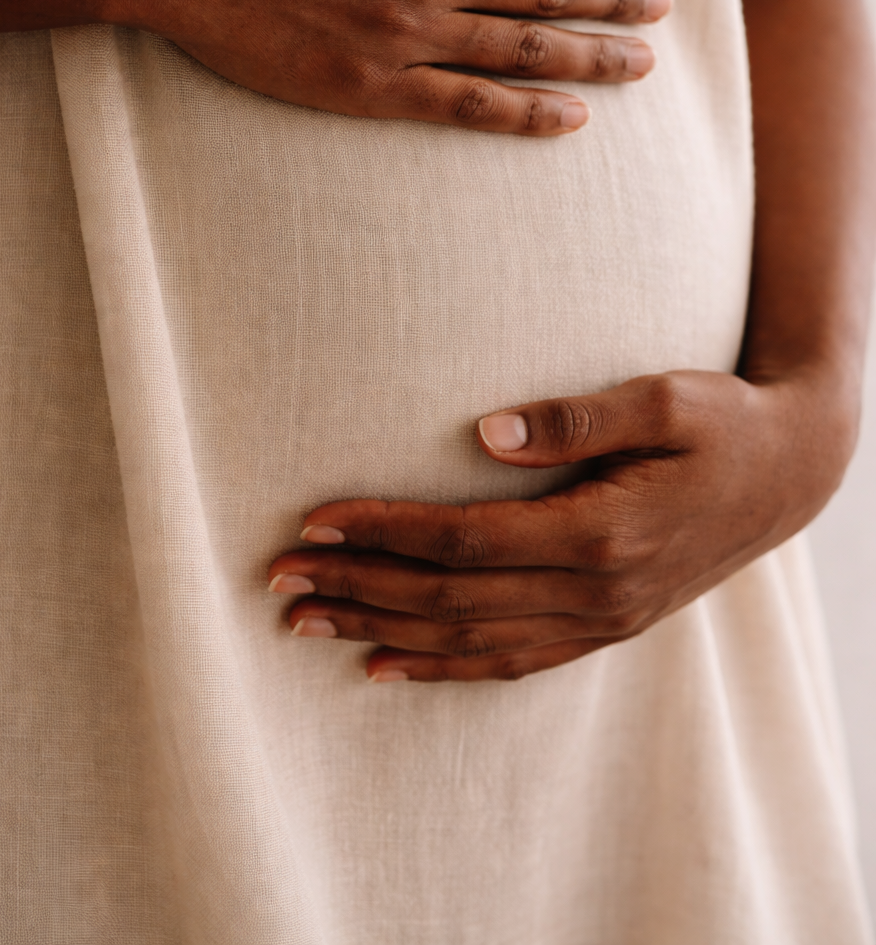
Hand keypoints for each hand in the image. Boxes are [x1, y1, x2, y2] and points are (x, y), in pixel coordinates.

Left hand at [267, 368, 853, 680]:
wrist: (792, 473)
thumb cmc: (724, 423)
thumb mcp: (663, 399)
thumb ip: (574, 418)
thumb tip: (483, 430)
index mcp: (599, 533)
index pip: (463, 541)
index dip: (383, 532)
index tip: (313, 519)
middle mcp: (593, 593)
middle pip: (450, 601)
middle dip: (358, 587)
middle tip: (278, 581)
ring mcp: (600, 621)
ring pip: (469, 642)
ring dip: (382, 631)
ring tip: (307, 624)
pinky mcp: (604, 627)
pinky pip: (510, 663)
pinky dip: (443, 669)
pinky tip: (387, 666)